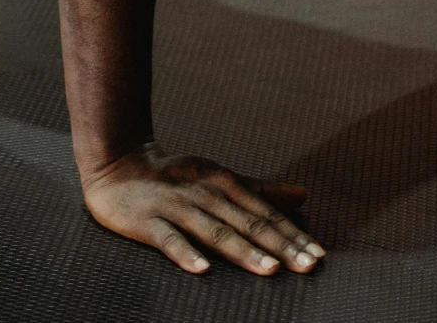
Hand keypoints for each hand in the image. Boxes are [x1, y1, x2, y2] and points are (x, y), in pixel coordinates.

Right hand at [82, 143, 323, 275]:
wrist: (117, 166)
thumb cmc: (175, 177)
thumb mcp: (220, 178)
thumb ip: (261, 189)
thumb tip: (304, 195)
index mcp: (224, 184)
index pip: (265, 213)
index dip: (293, 234)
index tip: (318, 254)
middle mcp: (205, 194)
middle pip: (247, 223)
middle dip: (281, 245)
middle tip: (308, 265)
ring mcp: (176, 207)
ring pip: (215, 232)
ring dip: (244, 251)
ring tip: (271, 269)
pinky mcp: (148, 222)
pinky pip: (169, 240)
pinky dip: (185, 253)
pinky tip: (202, 270)